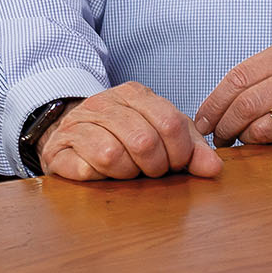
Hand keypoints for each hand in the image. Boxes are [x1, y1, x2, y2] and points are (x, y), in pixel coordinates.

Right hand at [38, 82, 222, 181]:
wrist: (73, 134)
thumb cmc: (125, 136)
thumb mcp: (163, 133)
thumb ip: (192, 148)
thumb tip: (214, 169)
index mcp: (135, 94)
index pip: (171, 123)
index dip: (180, 152)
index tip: (177, 163)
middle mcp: (104, 103)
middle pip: (144, 141)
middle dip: (155, 166)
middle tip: (152, 171)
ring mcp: (78, 124)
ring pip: (112, 155)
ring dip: (126, 173)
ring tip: (127, 171)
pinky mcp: (57, 150)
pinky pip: (85, 170)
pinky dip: (100, 178)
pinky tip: (102, 173)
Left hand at [194, 39, 271, 148]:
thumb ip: (254, 80)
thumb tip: (210, 108)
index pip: (238, 76)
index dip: (214, 102)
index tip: (202, 120)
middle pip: (244, 101)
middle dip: (222, 124)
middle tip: (216, 136)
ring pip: (256, 122)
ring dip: (239, 136)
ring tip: (236, 139)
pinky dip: (258, 143)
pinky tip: (257, 142)